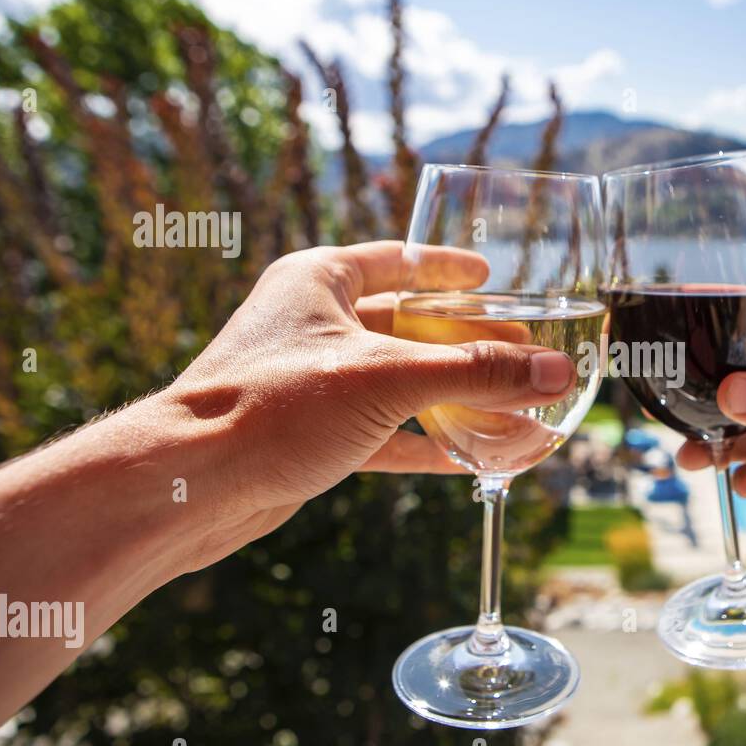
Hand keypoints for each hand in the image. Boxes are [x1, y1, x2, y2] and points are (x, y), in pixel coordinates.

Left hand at [165, 240, 574, 558]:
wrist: (189, 487)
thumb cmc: (272, 407)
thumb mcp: (388, 379)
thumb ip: (477, 373)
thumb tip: (556, 372)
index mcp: (319, 280)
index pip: (397, 259)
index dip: (447, 267)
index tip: (491, 274)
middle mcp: (314, 325)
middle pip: (409, 326)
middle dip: (468, 344)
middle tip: (525, 353)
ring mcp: (312, 383)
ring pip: (401, 384)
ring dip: (456, 399)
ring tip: (515, 406)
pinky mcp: (312, 437)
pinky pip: (386, 431)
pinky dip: (429, 442)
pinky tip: (476, 456)